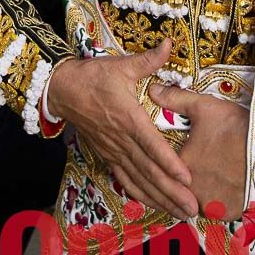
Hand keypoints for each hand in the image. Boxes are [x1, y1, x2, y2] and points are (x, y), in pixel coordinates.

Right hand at [47, 37, 198, 219]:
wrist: (63, 90)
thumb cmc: (94, 76)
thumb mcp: (121, 65)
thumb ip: (148, 60)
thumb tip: (168, 43)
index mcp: (128, 118)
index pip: (152, 144)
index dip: (169, 162)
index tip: (187, 177)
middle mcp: (121, 139)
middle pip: (149, 170)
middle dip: (171, 191)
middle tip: (192, 207)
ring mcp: (113, 150)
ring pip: (139, 179)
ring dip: (160, 198)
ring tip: (180, 212)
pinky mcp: (107, 155)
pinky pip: (125, 178)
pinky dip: (140, 193)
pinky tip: (154, 204)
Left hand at [147, 81, 248, 221]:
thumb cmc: (234, 127)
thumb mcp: (204, 107)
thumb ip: (175, 100)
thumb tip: (152, 90)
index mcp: (178, 167)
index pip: (164, 168)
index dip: (169, 162)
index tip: (179, 154)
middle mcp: (189, 191)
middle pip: (179, 189)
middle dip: (181, 181)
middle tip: (194, 168)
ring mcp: (210, 206)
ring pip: (197, 202)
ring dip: (199, 193)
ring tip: (209, 178)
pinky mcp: (228, 213)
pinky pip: (217, 211)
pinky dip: (218, 203)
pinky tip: (224, 189)